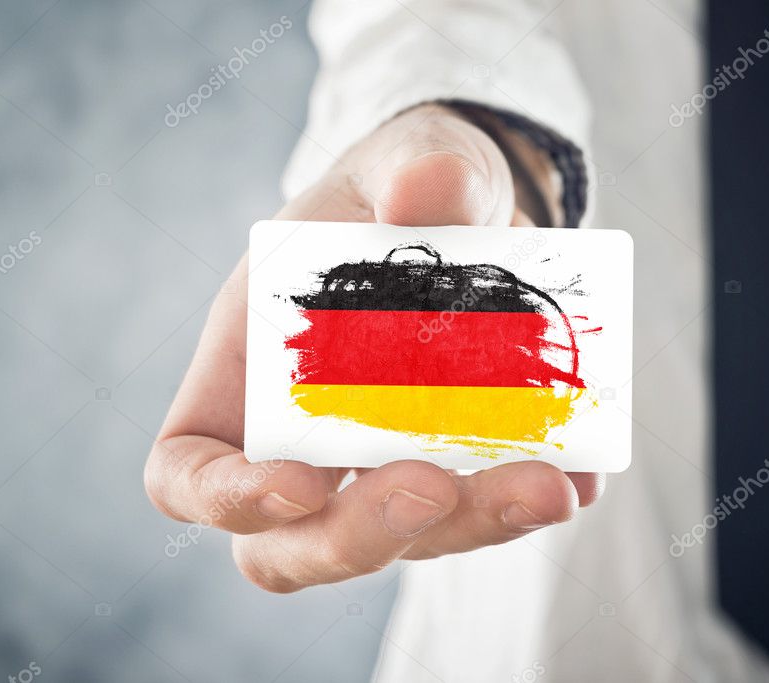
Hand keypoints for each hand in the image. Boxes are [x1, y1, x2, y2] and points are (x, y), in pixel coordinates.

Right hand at [144, 105, 603, 591]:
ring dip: (474, 525)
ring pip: (406, 539)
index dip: (225, 499)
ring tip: (549, 484)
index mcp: (246, 371)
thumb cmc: (400, 186)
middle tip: (437, 485)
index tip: (299, 485)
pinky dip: (533, 499)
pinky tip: (581, 468)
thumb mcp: (402, 158)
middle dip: (362, 536)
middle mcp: (306, 439)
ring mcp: (384, 466)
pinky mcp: (462, 468)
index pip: (187, 470)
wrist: (479, 208)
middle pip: (294, 545)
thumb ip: (414, 166)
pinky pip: (489, 512)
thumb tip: (431, 185)